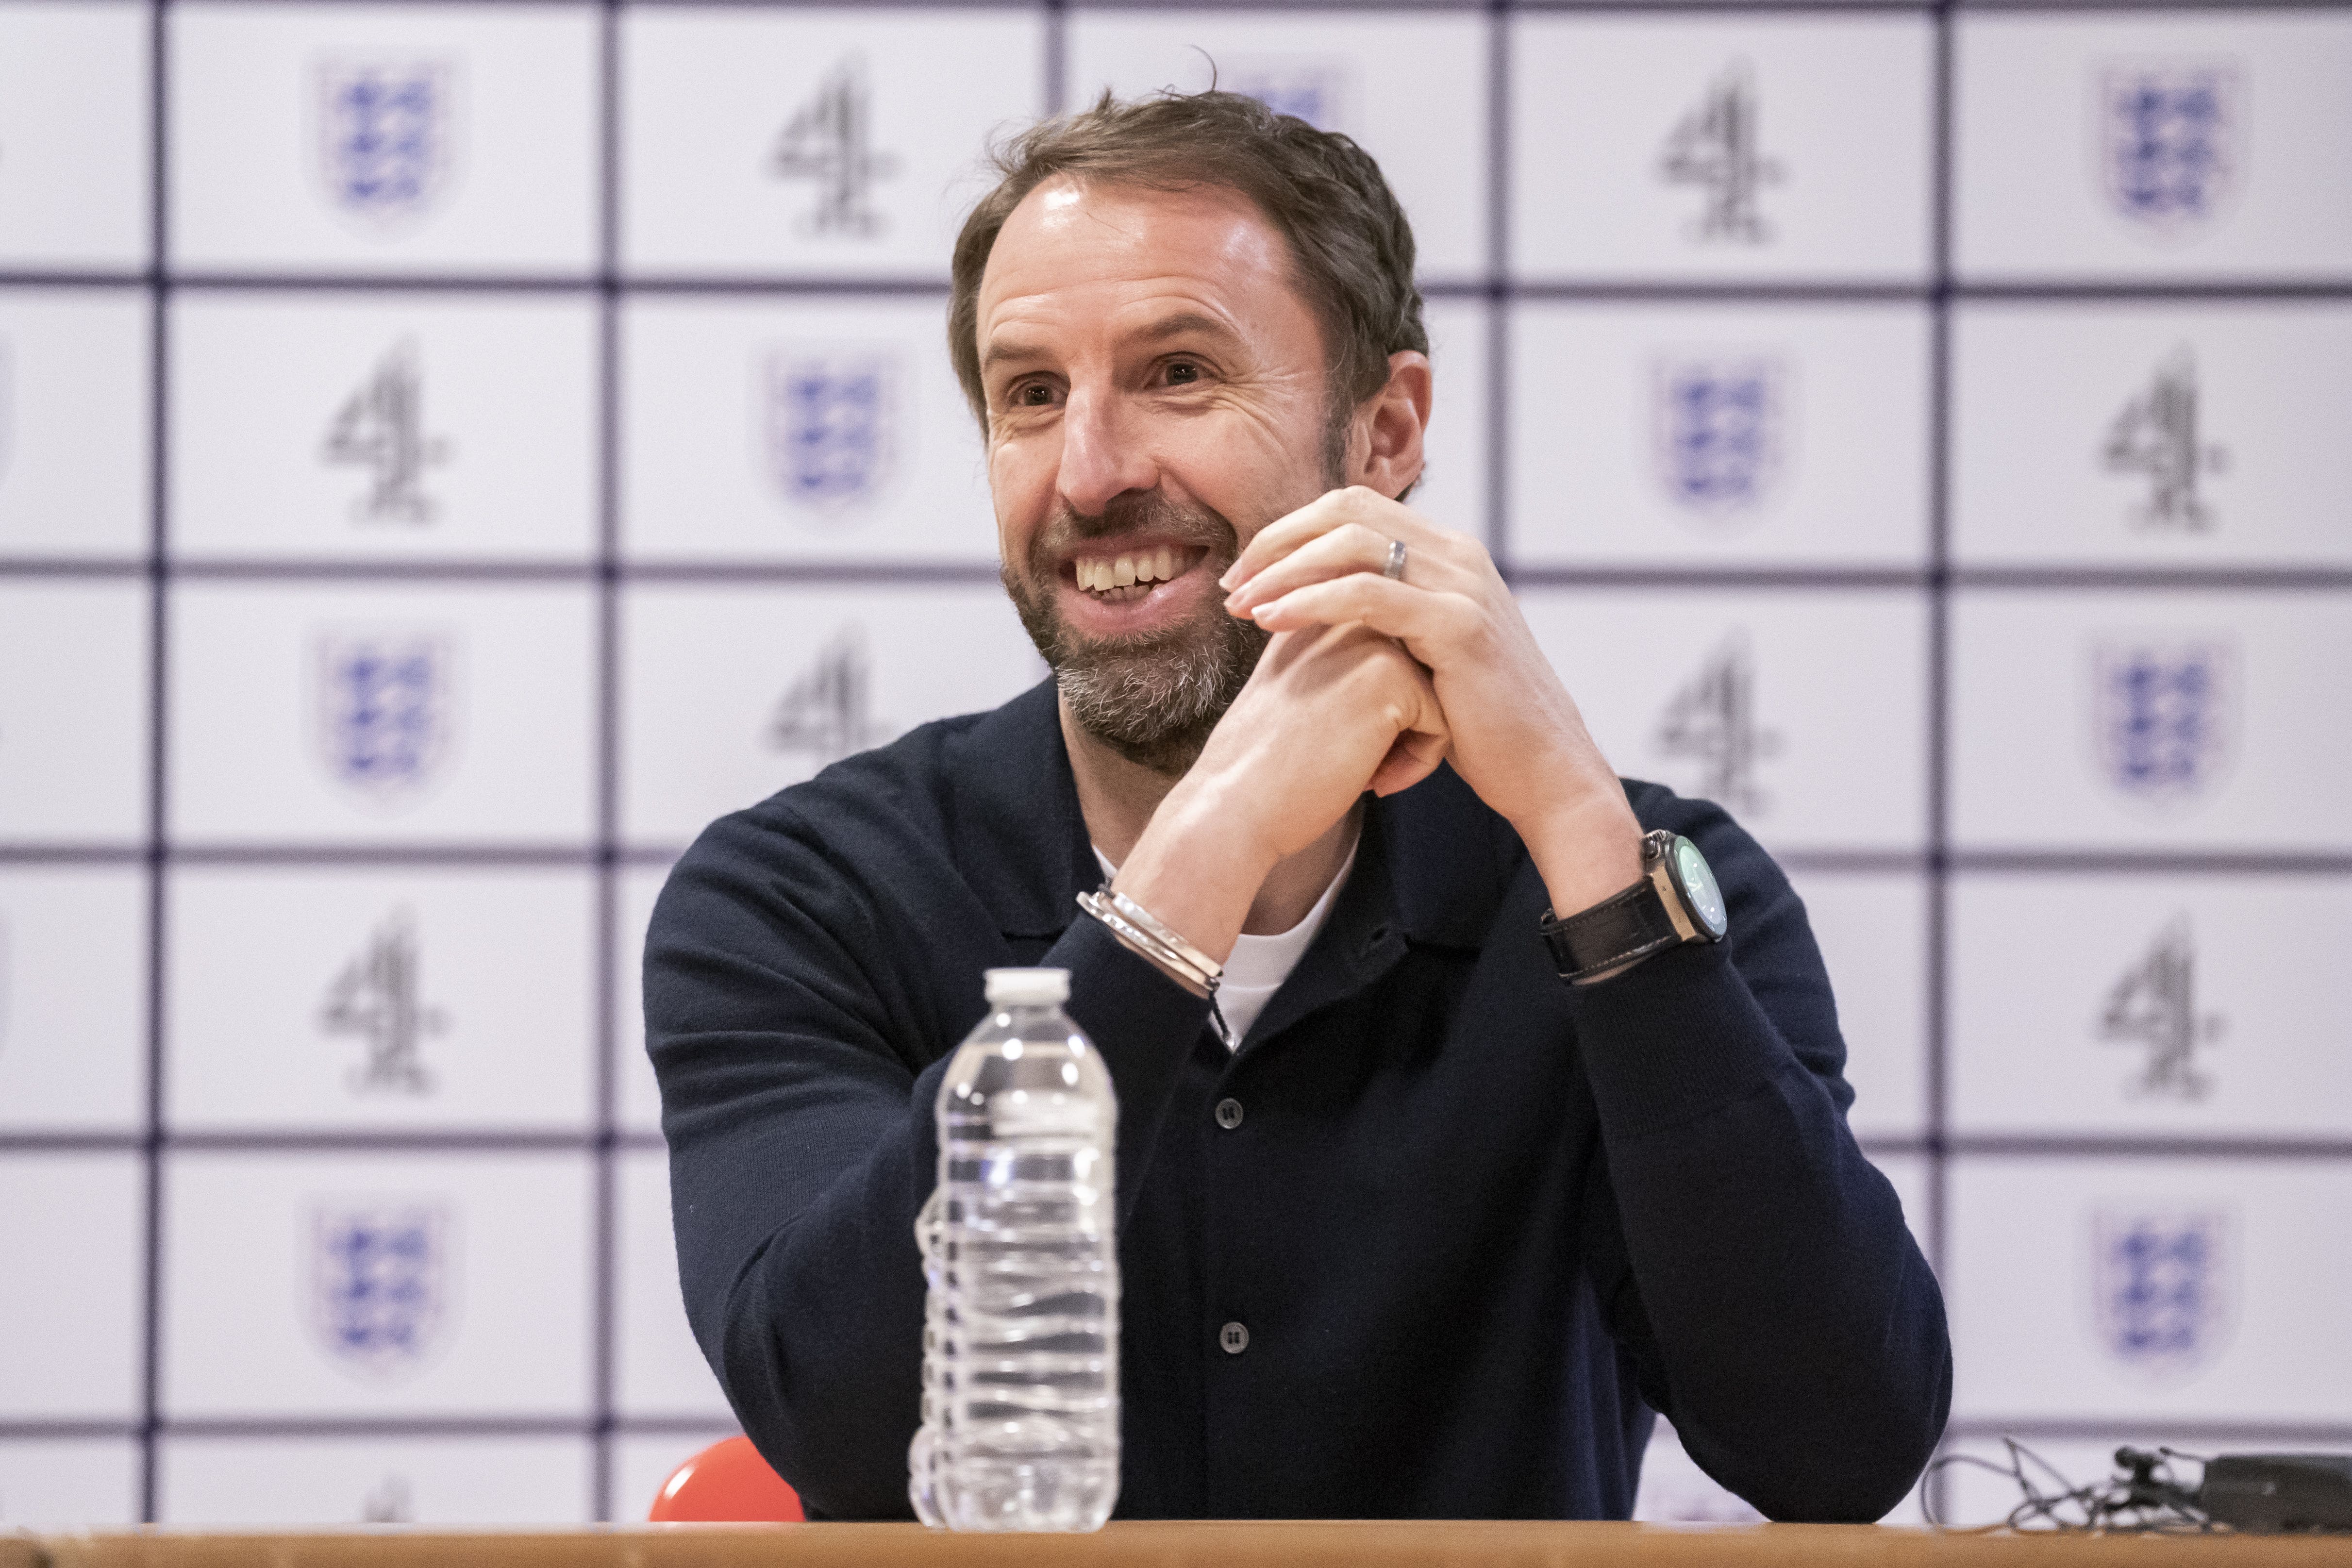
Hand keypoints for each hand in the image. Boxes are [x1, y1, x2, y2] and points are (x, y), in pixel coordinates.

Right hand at [1113, 621, 1447, 961]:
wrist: (1233, 805)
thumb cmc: (1261, 766)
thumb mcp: (1291, 689)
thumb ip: (1333, 663)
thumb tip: (1389, 681)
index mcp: (1314, 610)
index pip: (1386, 655)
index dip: (1373, 710)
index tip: (1331, 744)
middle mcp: (1341, 613)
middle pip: (1416, 669)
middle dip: (1398, 724)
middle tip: (1349, 760)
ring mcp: (1368, 640)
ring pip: (1435, 694)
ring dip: (1409, 745)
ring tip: (1362, 770)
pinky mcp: (1390, 677)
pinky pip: (1441, 722)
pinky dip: (1418, 762)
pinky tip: (1371, 779)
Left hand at [1220, 486, 1642, 915]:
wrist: (1543, 770)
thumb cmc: (1478, 724)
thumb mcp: (1426, 654)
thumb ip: (1388, 618)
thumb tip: (1324, 606)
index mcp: (1448, 553)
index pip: (1353, 507)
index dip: (1291, 531)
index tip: (1247, 573)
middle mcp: (1458, 553)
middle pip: (1345, 509)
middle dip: (1278, 541)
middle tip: (1231, 583)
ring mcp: (1462, 584)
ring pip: (1351, 542)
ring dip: (1283, 569)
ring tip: (1240, 605)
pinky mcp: (1459, 625)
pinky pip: (1368, 593)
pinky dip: (1310, 600)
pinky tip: (1273, 622)